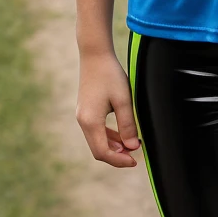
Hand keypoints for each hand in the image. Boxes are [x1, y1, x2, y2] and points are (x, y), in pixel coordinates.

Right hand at [75, 49, 140, 166]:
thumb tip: (132, 147)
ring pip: (97, 141)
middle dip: (116, 156)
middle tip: (135, 156)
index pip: (103, 151)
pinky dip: (109, 137)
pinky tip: (122, 137)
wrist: (95, 55)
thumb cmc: (110, 75)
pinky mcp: (85, 111)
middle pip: (98, 149)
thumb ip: (128, 125)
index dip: (119, 160)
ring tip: (132, 146)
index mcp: (90, 121)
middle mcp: (83, 121)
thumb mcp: (124, 100)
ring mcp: (82, 116)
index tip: (135, 161)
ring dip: (114, 147)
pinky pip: (96, 131)